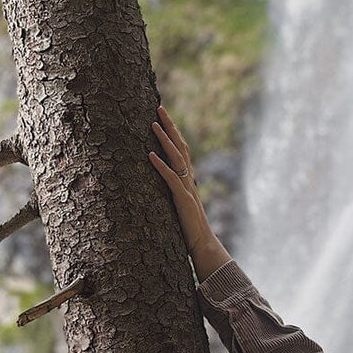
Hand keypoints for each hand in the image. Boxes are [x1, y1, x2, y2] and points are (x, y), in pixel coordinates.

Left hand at [149, 105, 211, 254]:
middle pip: (181, 147)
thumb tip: (163, 182)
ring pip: (176, 159)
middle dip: (170, 127)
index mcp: (188, 180)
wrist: (203, 245)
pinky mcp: (182, 200)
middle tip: (159, 107)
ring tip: (152, 124)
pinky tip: (150, 155)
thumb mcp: (180, 206)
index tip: (164, 116)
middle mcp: (189, 180)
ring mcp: (186, 189)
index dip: (174, 132)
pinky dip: (160, 166)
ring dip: (164, 140)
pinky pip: (170, 179)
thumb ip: (174, 192)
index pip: (182, 150)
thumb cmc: (189, 229)